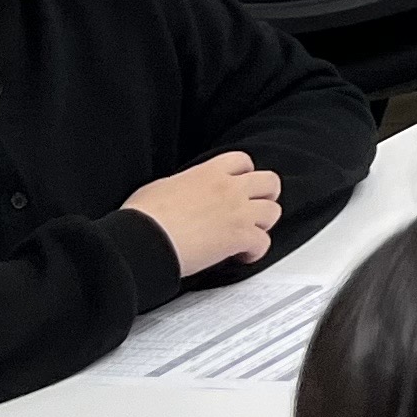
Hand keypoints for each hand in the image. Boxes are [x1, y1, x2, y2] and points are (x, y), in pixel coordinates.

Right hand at [125, 152, 281, 276]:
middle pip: (269, 181)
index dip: (245, 173)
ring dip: (263, 224)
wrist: (143, 239)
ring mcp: (238, 212)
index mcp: (209, 172)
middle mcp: (229, 188)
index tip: (240, 184)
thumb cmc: (143, 216)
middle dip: (266, 195)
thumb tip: (182, 194)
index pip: (242, 161)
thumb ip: (184, 185)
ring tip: (249, 234)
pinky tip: (243, 256)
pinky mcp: (239, 237)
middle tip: (254, 208)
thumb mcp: (161, 187)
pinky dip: (256, 251)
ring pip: (273, 211)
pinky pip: (263, 242)